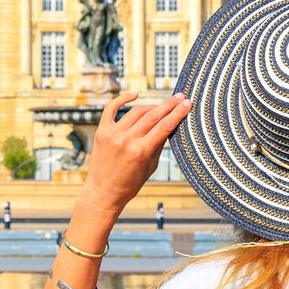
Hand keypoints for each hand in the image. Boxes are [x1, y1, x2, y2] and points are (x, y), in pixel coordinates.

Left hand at [81, 90, 189, 213]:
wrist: (103, 192)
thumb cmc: (130, 184)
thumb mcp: (150, 167)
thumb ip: (159, 144)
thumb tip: (169, 124)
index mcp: (141, 151)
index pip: (165, 126)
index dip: (178, 113)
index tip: (187, 103)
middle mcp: (126, 140)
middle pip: (153, 115)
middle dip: (169, 105)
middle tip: (179, 96)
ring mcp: (112, 134)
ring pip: (136, 111)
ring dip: (151, 106)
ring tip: (161, 106)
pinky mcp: (101, 131)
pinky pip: (111, 108)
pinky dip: (122, 99)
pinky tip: (135, 95)